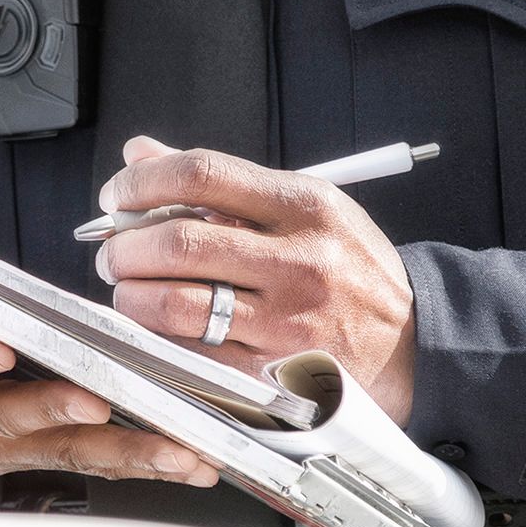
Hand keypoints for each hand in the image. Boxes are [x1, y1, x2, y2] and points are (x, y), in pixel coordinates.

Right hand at [0, 221, 218, 493]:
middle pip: (10, 420)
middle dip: (51, 412)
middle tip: (93, 401)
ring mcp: (6, 444)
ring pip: (67, 450)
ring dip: (124, 451)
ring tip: (175, 449)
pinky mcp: (41, 453)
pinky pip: (97, 462)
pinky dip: (146, 462)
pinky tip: (193, 460)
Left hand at [94, 136, 419, 414]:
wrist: (412, 341)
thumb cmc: (349, 268)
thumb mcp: (304, 208)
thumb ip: (223, 185)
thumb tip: (143, 154)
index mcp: (304, 206)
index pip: (203, 175)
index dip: (143, 182)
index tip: (118, 195)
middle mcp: (298, 260)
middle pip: (178, 244)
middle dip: (125, 247)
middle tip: (113, 251)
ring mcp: (286, 321)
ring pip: (175, 306)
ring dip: (131, 297)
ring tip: (129, 290)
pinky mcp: (274, 372)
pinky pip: (191, 355)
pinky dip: (158, 339)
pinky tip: (156, 328)